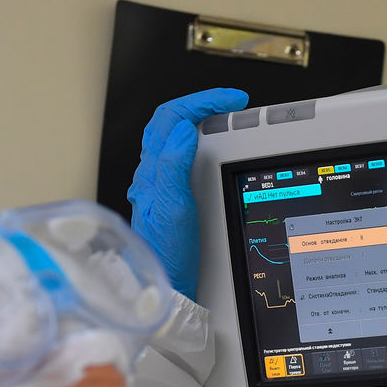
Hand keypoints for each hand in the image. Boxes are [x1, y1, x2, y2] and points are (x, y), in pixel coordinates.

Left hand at [128, 88, 248, 299]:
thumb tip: (185, 129)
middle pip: (172, 120)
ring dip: (200, 120)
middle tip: (233, 103)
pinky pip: (181, 157)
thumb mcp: (172, 208)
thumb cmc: (165, 253)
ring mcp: (160, 183)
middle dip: (203, 104)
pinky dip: (199, 143)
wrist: (164, 284)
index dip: (203, 102)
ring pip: (175, 137)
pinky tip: (212, 151)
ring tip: (225, 118)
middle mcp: (153, 173)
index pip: (172, 117)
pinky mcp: (170, 195)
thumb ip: (173, 166)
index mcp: (153, 170)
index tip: (233, 101)